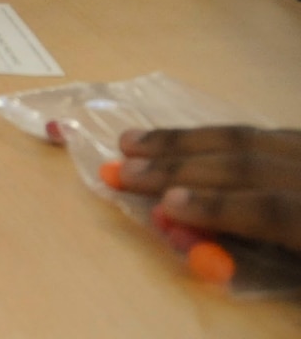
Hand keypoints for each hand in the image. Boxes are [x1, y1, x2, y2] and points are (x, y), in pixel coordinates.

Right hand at [117, 127, 300, 252]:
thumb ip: (252, 265)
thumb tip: (184, 231)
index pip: (273, 210)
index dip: (218, 208)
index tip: (166, 205)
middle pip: (252, 163)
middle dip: (182, 167)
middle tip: (125, 170)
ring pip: (251, 136)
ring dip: (186, 141)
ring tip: (133, 142)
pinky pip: (262, 133)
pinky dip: (216, 138)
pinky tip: (185, 142)